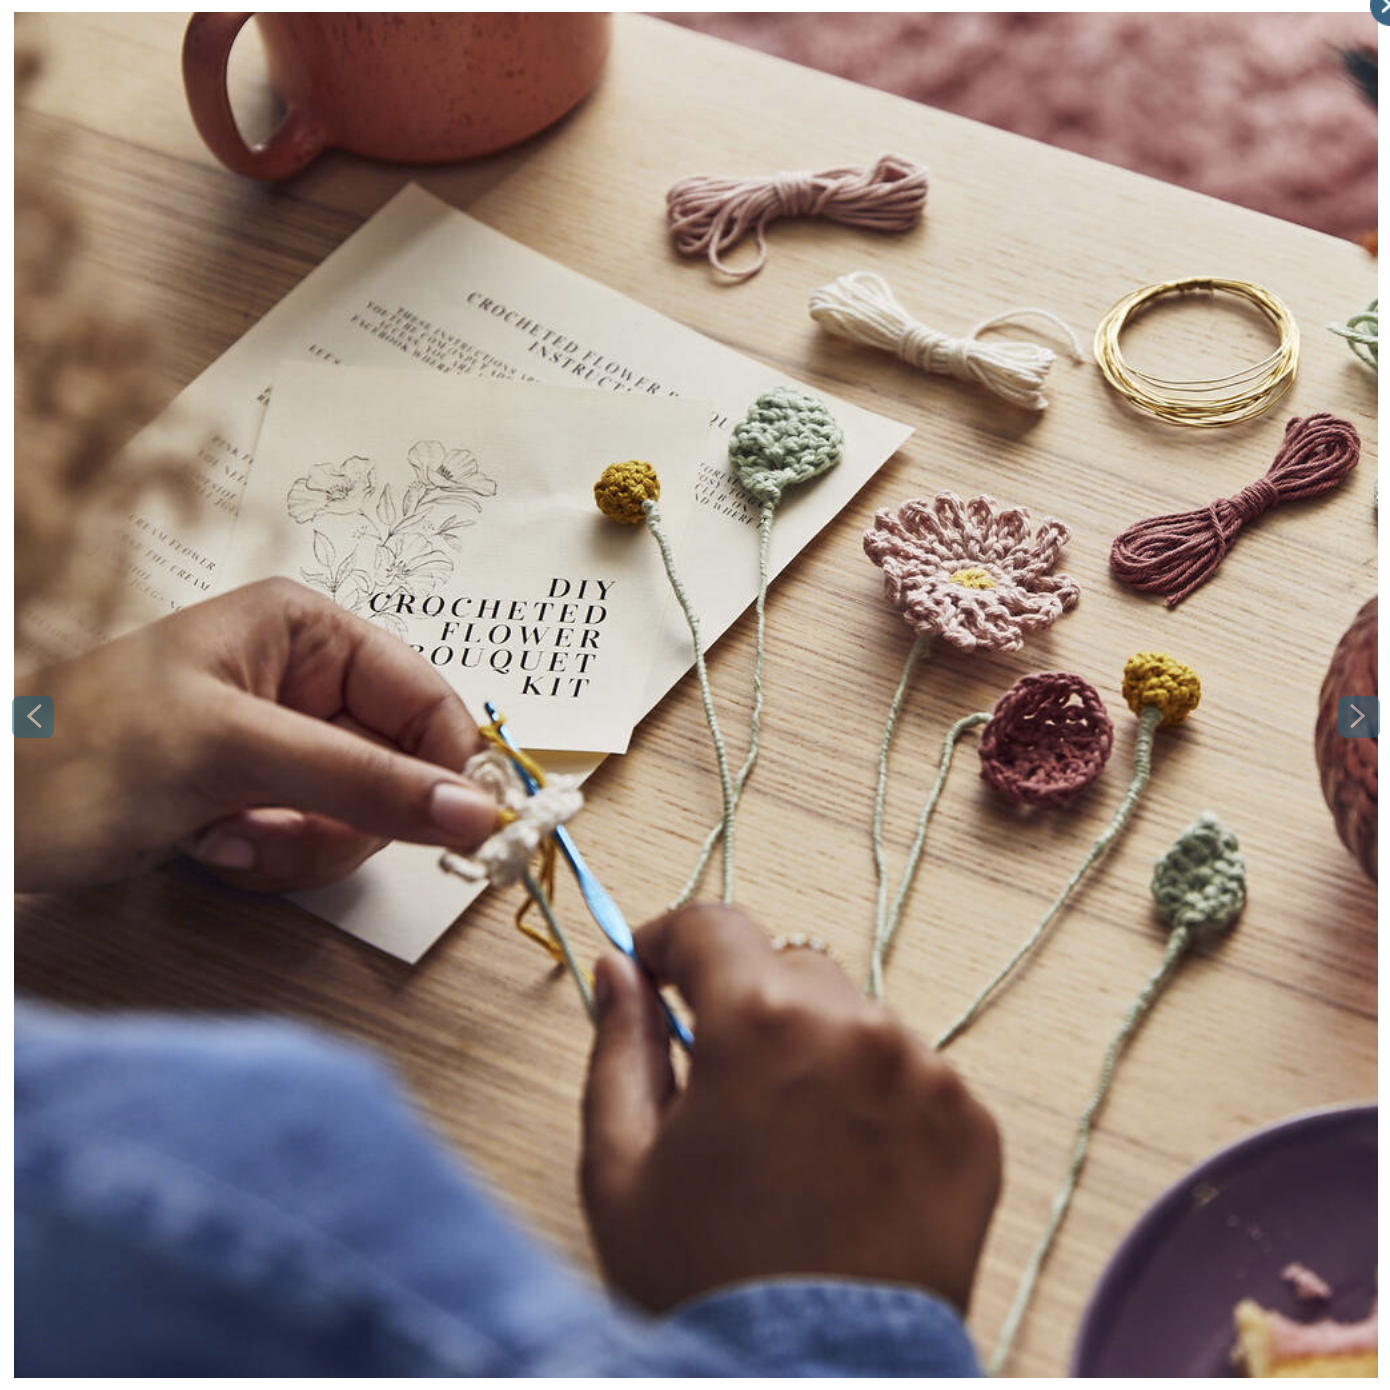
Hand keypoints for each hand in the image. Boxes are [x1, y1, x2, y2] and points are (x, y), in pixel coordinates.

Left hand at [15, 578, 498, 892]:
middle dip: (341, 815)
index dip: (449, 765)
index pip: (427, 699)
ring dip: (297, 844)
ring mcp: (282, 745)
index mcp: (305, 631)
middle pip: (399, 768)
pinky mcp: (259, 798)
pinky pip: (315, 844)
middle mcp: (304, 682)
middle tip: (275, 826)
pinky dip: (268, 859)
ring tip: (220, 832)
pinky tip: (204, 843)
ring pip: (361, 818)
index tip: (468, 829)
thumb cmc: (79, 755)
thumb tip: (476, 810)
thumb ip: (365, 781)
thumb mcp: (233, 754)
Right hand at [581, 904, 1001, 1312]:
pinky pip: (912, 1072)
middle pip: (787, 969)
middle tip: (723, 1081)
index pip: (712, 926)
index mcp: (761, 1024)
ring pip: (854, 1019)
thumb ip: (618, 1046)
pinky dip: (875, 1098)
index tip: (654, 968)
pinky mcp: (973, 1125)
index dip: (670, 940)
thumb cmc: (705, 1285)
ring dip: (816, 1051)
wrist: (811, 1387)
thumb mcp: (620, 1168)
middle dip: (746, 1005)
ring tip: (791, 1141)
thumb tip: (620, 972)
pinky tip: (846, 1167)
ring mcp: (927, 1075)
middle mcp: (856, 1028)